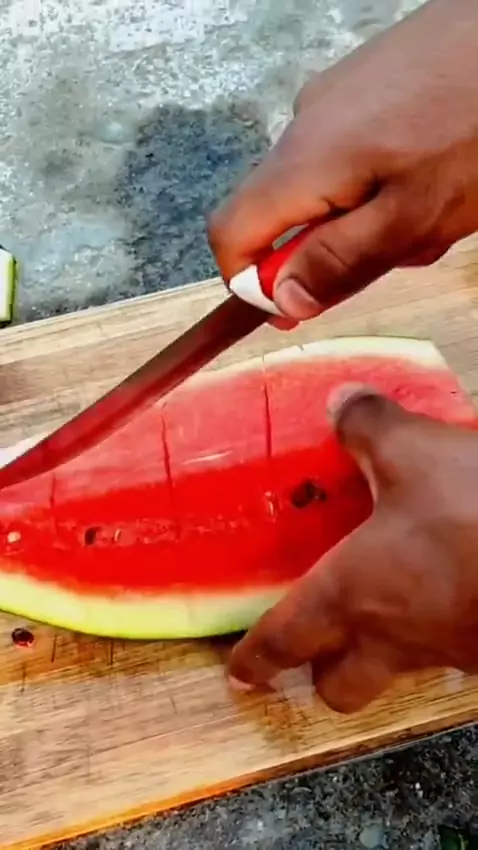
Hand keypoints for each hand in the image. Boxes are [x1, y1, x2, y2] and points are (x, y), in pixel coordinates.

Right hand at [208, 0, 477, 320]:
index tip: (293, 308)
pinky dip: (379, 177)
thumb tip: (281, 301)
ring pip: (322, 182)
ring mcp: (333, 94)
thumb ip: (340, 263)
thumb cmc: (473, 129)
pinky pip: (349, 149)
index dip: (248, 283)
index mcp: (302, 162)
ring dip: (361, 214)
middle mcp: (303, 123)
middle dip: (326, 248)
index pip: (229, 233)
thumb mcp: (412, 218)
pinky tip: (428, 171)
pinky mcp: (365, 79)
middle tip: (397, 251)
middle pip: (279, 211)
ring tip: (427, 208)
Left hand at [228, 385, 477, 712]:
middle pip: (340, 690)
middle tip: (317, 647)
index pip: (285, 640)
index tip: (240, 673)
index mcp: (352, 593)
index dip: (256, 658)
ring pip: (398, 674)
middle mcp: (394, 637)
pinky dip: (440, 629)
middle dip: (320, 675)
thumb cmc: (474, 511)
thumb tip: (339, 402)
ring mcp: (448, 653)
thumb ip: (367, 426)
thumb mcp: (413, 450)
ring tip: (390, 608)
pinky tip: (453, 588)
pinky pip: (452, 652)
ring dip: (384, 651)